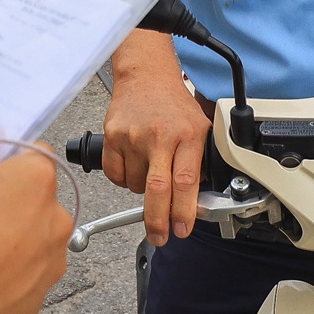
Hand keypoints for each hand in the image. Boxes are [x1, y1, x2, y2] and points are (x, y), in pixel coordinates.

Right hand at [0, 113, 71, 313]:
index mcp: (37, 178)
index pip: (37, 154)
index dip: (12, 160)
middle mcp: (56, 215)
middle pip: (38, 197)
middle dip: (14, 201)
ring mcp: (54, 257)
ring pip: (36, 236)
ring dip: (16, 236)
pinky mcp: (44, 292)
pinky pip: (30, 272)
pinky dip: (13, 271)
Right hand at [103, 32, 211, 244]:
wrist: (146, 77)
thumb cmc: (174, 105)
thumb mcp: (200, 127)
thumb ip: (200, 161)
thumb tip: (197, 202)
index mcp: (188, 135)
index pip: (186, 182)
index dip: (184, 211)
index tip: (183, 228)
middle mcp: (161, 136)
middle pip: (157, 190)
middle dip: (158, 221)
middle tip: (161, 237)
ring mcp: (133, 136)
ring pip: (136, 186)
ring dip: (143, 190)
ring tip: (151, 168)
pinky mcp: (113, 135)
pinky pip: (116, 175)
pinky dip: (124, 179)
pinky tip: (134, 164)